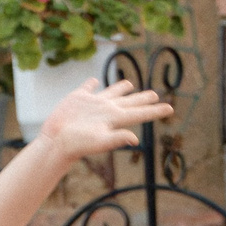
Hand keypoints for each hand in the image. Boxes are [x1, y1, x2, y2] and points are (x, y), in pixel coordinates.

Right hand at [40, 77, 170, 160]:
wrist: (55, 141)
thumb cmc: (77, 144)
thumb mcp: (99, 142)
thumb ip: (117, 138)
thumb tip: (136, 140)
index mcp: (114, 118)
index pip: (140, 113)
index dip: (155, 111)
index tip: (170, 109)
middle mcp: (106, 110)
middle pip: (129, 102)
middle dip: (143, 98)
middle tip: (155, 94)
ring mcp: (92, 104)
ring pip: (111, 93)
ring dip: (120, 88)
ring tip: (129, 84)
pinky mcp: (77, 99)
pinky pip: (87, 88)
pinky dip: (91, 84)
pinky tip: (94, 81)